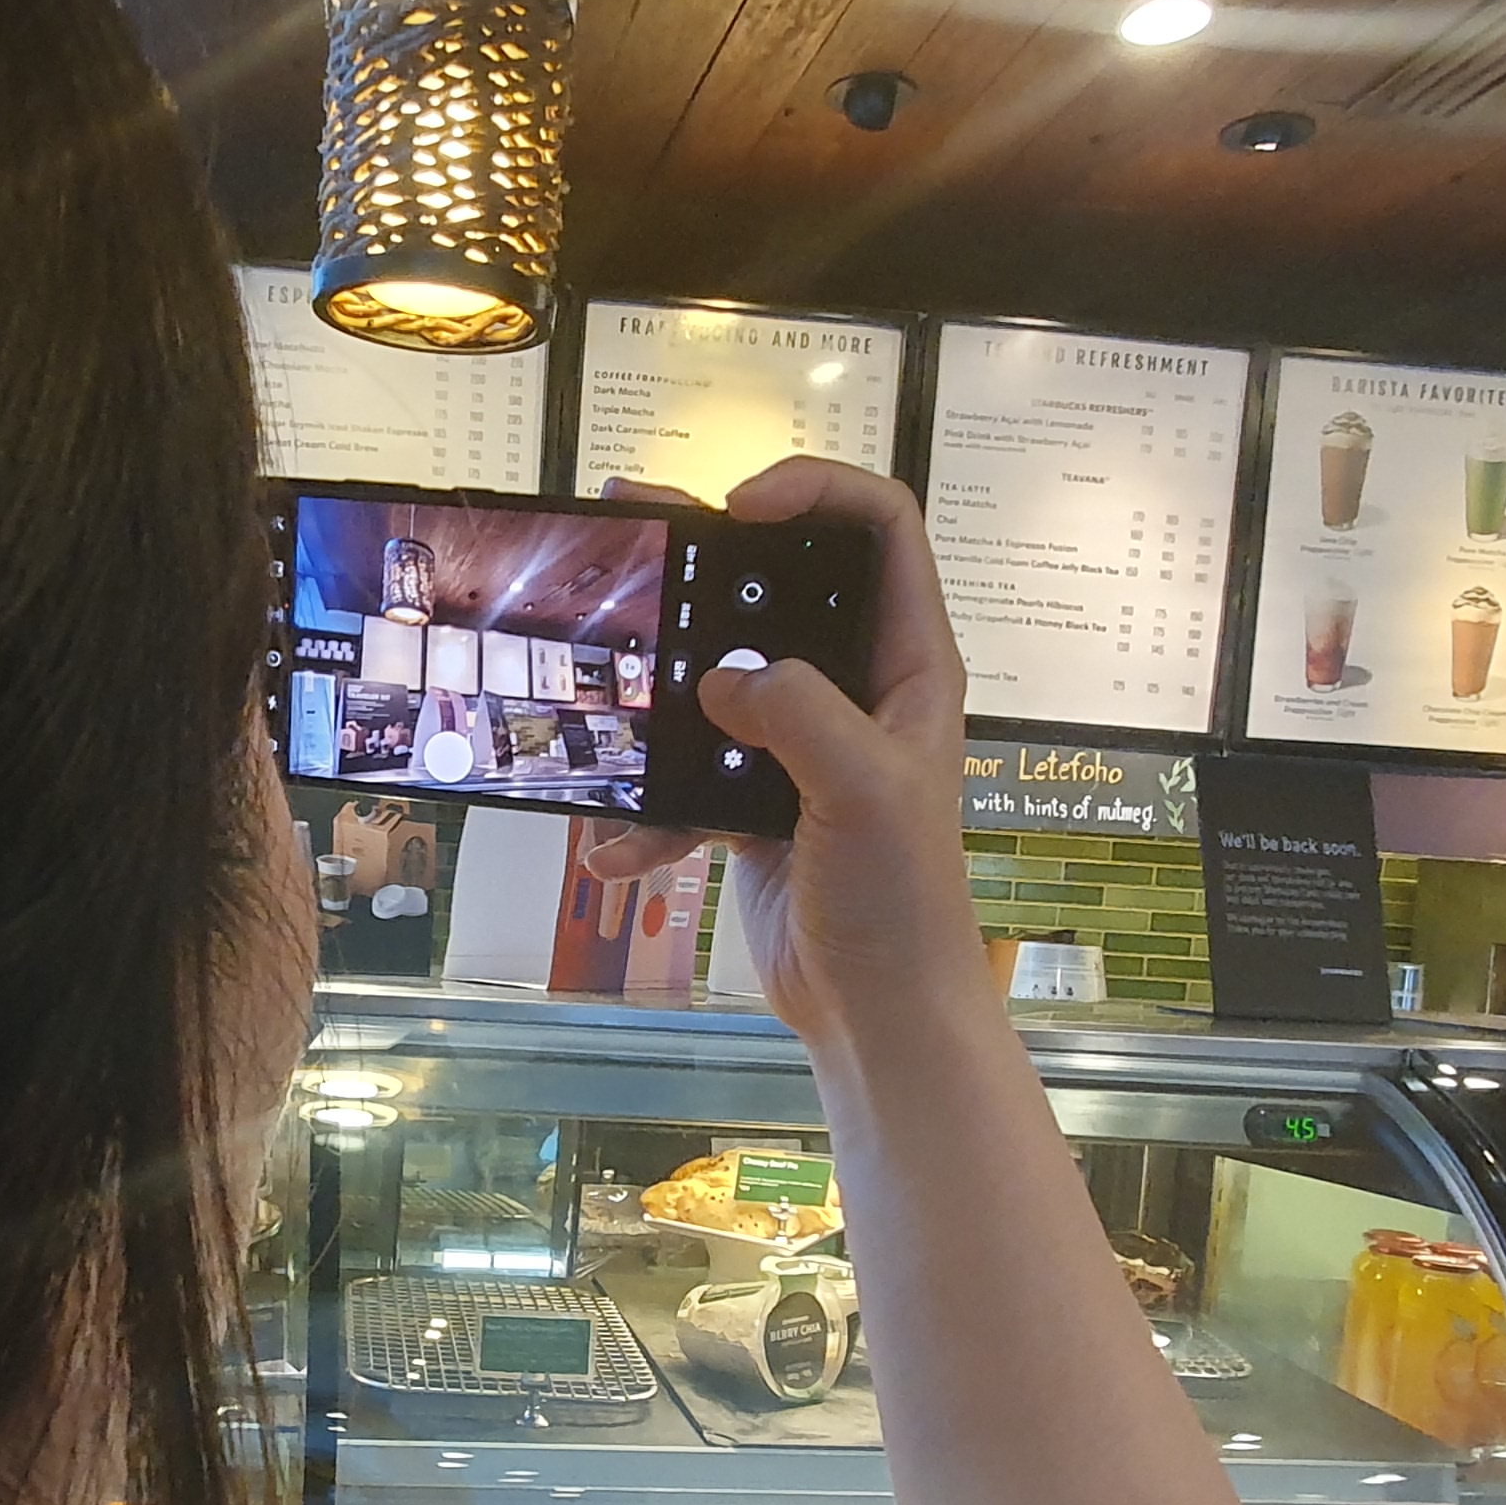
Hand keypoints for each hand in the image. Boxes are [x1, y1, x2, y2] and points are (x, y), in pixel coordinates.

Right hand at [571, 461, 981, 1071]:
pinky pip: (688, 775)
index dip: (816, 492)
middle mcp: (858, 689)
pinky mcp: (755, 800)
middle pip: (782, 583)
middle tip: (634, 523)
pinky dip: (649, 807)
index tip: (738, 505)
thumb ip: (799, 714)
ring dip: (660, 675)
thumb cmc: (903, 903)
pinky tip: (619, 848)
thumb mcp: (865, 792)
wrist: (877, 1012)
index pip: (880, 529)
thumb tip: (725, 677)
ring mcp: (802, 744)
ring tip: (596, 652)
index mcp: (909, 664)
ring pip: (721, 672)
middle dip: (707, 555)